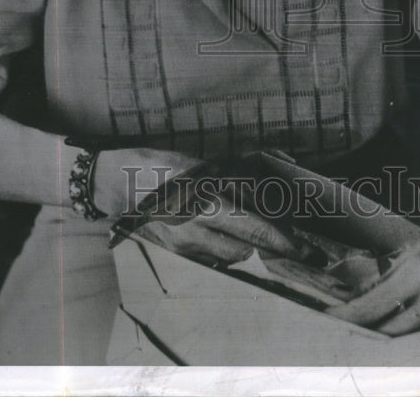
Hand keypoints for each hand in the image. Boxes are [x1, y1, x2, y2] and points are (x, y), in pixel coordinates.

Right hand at [93, 148, 322, 266]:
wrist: (114, 183)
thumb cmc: (158, 166)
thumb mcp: (198, 163)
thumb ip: (236, 169)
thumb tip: (276, 161)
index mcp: (203, 203)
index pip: (253, 229)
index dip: (282, 241)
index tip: (305, 248)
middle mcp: (196, 230)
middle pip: (248, 249)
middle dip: (275, 247)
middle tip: (301, 247)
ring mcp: (186, 246)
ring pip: (232, 255)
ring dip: (247, 244)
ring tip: (253, 226)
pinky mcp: (178, 253)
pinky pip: (214, 256)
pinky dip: (227, 246)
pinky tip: (225, 230)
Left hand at [328, 208, 419, 334]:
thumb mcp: (416, 248)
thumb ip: (391, 275)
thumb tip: (361, 297)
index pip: (377, 303)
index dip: (351, 315)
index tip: (330, 319)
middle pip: (391, 329)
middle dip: (364, 332)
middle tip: (340, 332)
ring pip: (410, 337)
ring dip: (385, 338)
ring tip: (362, 334)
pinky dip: (409, 336)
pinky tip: (393, 334)